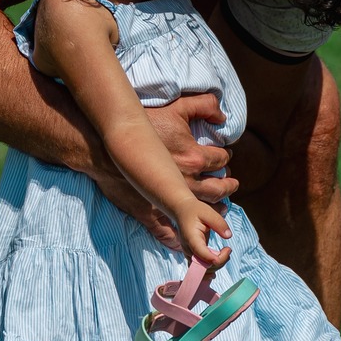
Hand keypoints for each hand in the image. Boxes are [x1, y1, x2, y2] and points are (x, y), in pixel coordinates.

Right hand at [87, 94, 235, 250]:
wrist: (109, 143)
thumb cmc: (143, 124)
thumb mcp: (178, 107)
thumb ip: (205, 105)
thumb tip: (223, 115)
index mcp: (194, 157)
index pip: (220, 161)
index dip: (225, 158)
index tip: (225, 158)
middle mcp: (187, 180)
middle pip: (217, 190)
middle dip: (227, 187)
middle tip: (231, 185)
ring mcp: (170, 197)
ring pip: (202, 209)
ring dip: (214, 208)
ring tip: (219, 206)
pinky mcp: (152, 210)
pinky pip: (172, 229)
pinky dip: (182, 234)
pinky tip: (189, 233)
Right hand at [177, 198, 230, 268]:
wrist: (182, 210)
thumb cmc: (195, 210)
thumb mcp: (208, 212)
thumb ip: (219, 224)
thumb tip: (228, 236)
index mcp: (192, 239)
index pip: (203, 255)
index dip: (217, 258)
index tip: (228, 249)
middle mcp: (188, 249)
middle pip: (204, 266)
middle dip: (220, 262)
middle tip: (228, 249)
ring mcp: (189, 253)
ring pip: (202, 270)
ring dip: (216, 265)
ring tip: (225, 253)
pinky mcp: (192, 255)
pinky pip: (199, 268)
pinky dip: (209, 270)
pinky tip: (217, 267)